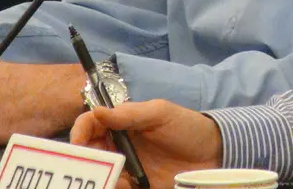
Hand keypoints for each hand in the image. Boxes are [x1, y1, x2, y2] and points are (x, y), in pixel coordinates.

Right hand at [71, 100, 222, 188]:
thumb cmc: (188, 127)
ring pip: (100, 174)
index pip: (91, 124)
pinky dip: (115, 187)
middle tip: (89, 167)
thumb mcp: (161, 113)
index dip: (80, 132)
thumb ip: (129, 113)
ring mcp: (127, 167)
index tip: (78, 144)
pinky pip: (117, 187)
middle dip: (84, 160)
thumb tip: (97, 111)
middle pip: (90, 152)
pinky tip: (125, 185)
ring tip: (114, 179)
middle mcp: (120, 145)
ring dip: (99, 177)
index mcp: (123, 123)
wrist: (214, 155)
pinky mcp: (136, 185)